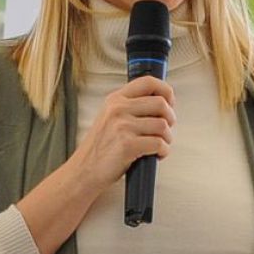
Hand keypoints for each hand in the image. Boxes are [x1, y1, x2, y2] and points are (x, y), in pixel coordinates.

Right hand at [73, 75, 176, 192]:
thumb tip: (160, 105)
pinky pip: (159, 143)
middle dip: (170, 118)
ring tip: (160, 145)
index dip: (165, 90)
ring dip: (167, 138)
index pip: (148, 82)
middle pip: (161, 103)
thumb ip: (130, 108)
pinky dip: (163, 151)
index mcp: (115, 100)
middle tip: (166, 129)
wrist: (84, 171)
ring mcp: (122, 126)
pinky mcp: (128, 145)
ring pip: (162, 125)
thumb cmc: (99, 149)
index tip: (170, 101)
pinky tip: (157, 155)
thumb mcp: (109, 118)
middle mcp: (118, 109)